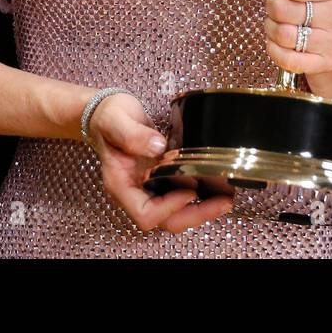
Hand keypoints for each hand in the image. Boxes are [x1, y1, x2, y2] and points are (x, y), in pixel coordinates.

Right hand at [86, 92, 232, 232]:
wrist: (106, 113)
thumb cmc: (107, 117)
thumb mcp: (115, 120)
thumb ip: (133, 135)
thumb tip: (158, 146)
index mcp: (120, 184)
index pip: (145, 213)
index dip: (169, 208)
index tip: (189, 191)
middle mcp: (135, 191)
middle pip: (165, 220)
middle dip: (195, 215)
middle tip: (223, 202)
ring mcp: (148, 187)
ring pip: (175, 212)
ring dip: (201, 209)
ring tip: (225, 198)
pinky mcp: (159, 179)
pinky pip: (179, 196)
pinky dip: (198, 197)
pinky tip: (215, 188)